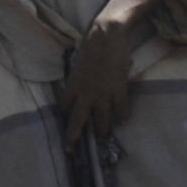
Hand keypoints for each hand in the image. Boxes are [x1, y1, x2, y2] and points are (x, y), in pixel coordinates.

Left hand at [61, 15, 140, 138]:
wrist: (107, 36)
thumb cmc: (90, 46)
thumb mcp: (77, 64)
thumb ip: (77, 78)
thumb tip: (79, 86)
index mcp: (72, 85)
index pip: (64, 107)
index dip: (65, 115)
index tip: (66, 120)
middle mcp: (85, 93)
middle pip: (77, 120)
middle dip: (73, 136)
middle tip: (69, 149)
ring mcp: (103, 94)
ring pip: (101, 119)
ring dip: (101, 129)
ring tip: (102, 136)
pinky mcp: (119, 90)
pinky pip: (120, 109)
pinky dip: (122, 116)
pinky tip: (122, 121)